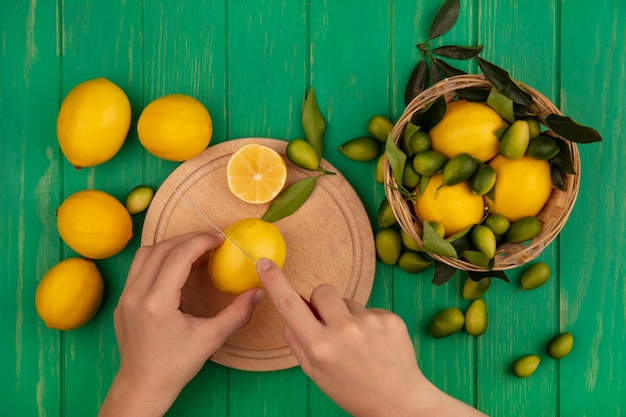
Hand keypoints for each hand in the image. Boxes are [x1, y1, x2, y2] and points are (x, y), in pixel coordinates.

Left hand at [99, 232, 261, 416]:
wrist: (143, 386)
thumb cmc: (176, 365)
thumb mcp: (211, 339)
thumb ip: (237, 313)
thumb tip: (258, 292)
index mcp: (157, 302)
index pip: (178, 256)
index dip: (201, 242)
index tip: (219, 240)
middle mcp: (136, 295)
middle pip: (161, 249)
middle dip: (188, 239)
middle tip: (210, 241)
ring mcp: (125, 297)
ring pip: (145, 255)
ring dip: (170, 247)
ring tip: (193, 251)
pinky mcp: (122, 302)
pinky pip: (138, 268)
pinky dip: (158, 260)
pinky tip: (176, 268)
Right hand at [256, 258, 486, 416]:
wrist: (399, 402)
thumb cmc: (353, 392)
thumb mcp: (316, 374)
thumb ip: (298, 343)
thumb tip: (287, 316)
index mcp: (320, 346)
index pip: (290, 306)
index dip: (275, 282)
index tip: (265, 263)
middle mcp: (344, 330)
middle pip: (322, 291)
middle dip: (321, 302)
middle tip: (329, 324)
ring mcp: (369, 322)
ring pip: (347, 300)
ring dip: (347, 314)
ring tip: (358, 342)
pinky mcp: (390, 318)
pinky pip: (369, 309)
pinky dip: (368, 322)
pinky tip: (375, 343)